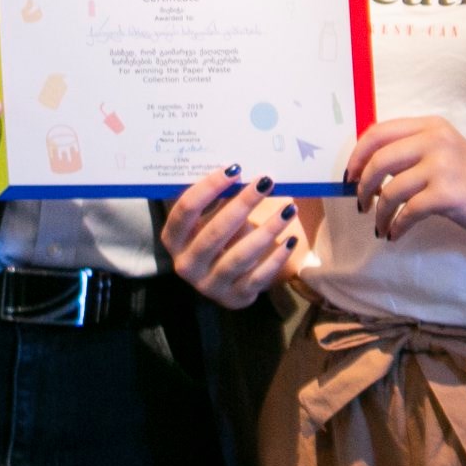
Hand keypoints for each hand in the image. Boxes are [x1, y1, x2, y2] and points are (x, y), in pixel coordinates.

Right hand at [161, 165, 305, 308]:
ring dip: (266, 230)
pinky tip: (291, 239)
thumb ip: (217, 198)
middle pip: (214, 232)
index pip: (185, 210)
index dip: (209, 187)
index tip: (235, 168)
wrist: (222, 281)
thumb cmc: (216, 236)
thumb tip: (242, 168)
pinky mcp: (234, 298)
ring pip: (240, 256)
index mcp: (173, 238)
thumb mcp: (208, 219)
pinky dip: (276, 258)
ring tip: (288, 209)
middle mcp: (187, 264)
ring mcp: (209, 284)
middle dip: (242, 204)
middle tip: (266, 181)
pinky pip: (258, 277)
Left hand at [348, 117, 465, 243]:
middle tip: (361, 203)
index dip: (357, 154)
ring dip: (379, 212)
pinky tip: (395, 233)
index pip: (378, 131)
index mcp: (430, 125)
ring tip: (380, 224)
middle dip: (362, 185)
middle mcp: (436, 139)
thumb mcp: (440, 152)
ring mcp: (443, 165)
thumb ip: (408, 151)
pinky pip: (407, 211)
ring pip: (391, 189)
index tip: (350, 175)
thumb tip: (362, 169)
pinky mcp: (447, 194)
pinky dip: (396, 225)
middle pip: (379, 159)